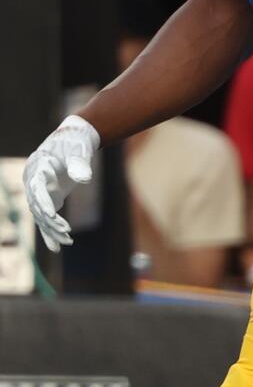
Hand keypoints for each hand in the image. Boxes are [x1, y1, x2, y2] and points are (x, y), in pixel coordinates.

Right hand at [23, 116, 98, 250]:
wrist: (73, 139)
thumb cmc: (76, 143)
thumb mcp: (80, 150)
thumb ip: (80, 163)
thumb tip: (84, 179)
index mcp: (38, 166)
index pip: (36, 187)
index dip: (43, 202)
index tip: (53, 215)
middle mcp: (34, 180)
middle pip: (37, 204)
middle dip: (50, 220)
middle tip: (66, 232)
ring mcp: (39, 190)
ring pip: (42, 214)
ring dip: (52, 229)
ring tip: (67, 242)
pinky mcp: (48, 196)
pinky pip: (47, 217)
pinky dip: (51, 231)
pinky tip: (57, 247)